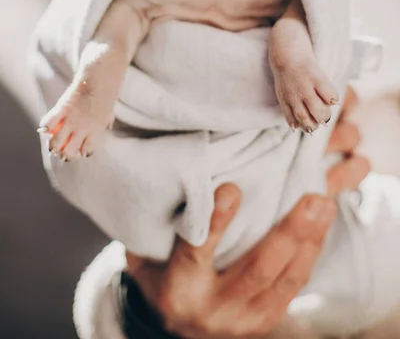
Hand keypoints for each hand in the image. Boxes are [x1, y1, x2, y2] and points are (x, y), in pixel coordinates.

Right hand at [126, 86, 369, 338]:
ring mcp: (243, 322)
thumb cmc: (158, 272)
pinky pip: (293, 287)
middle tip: (312, 199)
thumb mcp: (148, 250)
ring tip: (325, 206)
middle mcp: (211, 310)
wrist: (171, 326)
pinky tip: (322, 225)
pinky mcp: (264, 322)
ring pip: (284, 281)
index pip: (196, 252)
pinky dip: (310, 254)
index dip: (216, 221)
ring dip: (309, 242)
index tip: (232, 188)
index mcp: (177, 289)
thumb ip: (167, 219)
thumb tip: (177, 168)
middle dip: (288, 234)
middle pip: (256, 271)